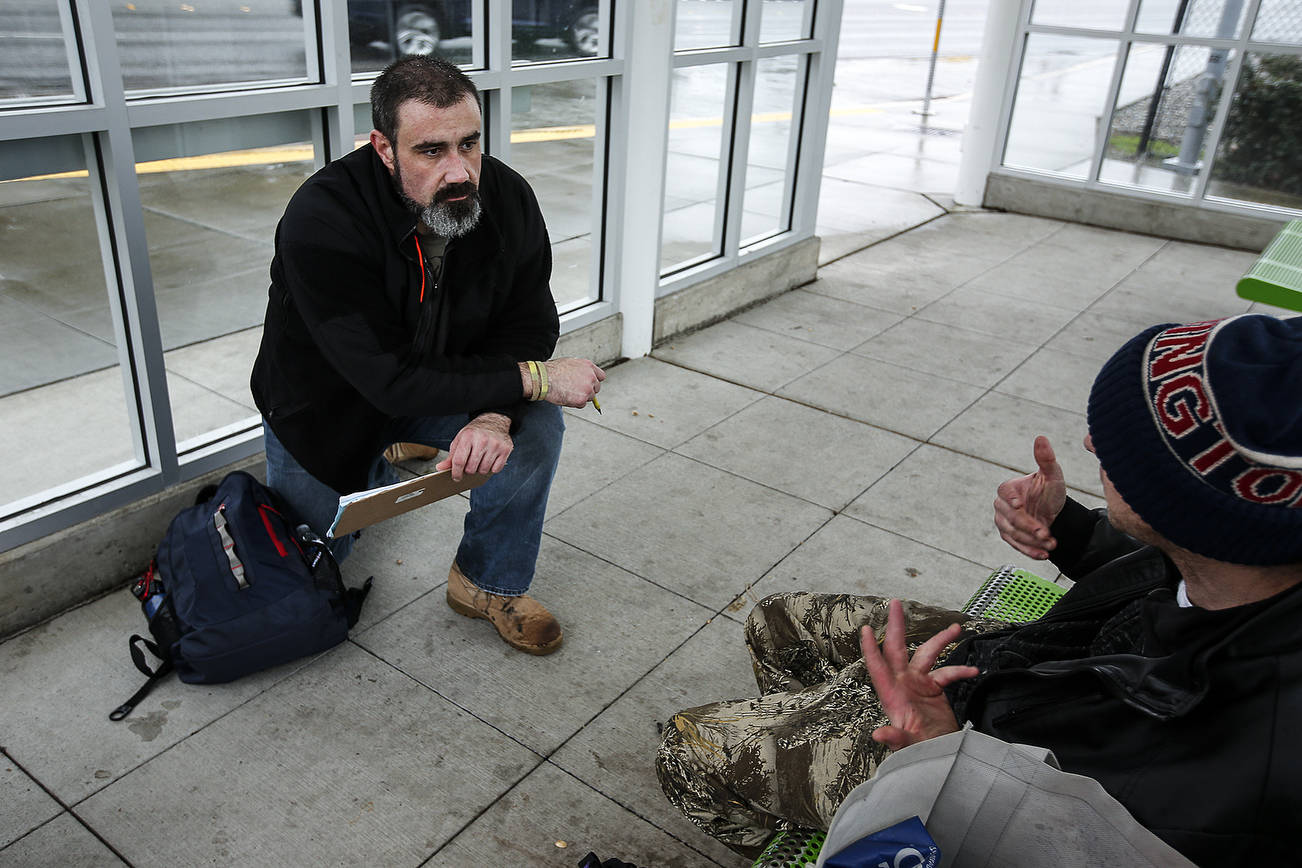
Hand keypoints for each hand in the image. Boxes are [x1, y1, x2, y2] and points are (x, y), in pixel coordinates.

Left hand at [435, 413, 511, 480]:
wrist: (494, 421)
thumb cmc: (475, 432)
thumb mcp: (460, 440)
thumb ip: (451, 456)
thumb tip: (440, 468)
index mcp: (468, 436)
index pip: (459, 461)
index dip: (455, 473)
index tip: (456, 477)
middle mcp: (482, 440)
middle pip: (471, 468)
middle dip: (468, 470)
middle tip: (470, 464)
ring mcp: (495, 445)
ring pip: (483, 470)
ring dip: (480, 469)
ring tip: (480, 460)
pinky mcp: (505, 449)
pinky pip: (495, 470)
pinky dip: (491, 469)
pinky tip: (490, 460)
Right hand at [542, 358, 605, 407]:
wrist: (544, 379)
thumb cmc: (552, 370)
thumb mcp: (570, 363)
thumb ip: (581, 370)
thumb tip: (584, 377)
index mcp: (588, 366)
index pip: (601, 376)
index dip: (594, 381)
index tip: (590, 384)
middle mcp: (591, 376)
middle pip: (596, 388)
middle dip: (588, 390)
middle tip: (575, 390)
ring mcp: (587, 388)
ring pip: (590, 397)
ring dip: (581, 397)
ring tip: (567, 392)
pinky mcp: (582, 399)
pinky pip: (582, 405)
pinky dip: (575, 403)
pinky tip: (566, 397)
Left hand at [860, 599, 978, 750]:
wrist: (942, 757)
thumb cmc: (921, 752)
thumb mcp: (909, 746)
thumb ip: (895, 738)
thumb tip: (878, 734)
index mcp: (892, 695)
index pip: (878, 667)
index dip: (871, 649)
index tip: (865, 629)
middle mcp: (903, 684)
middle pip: (898, 649)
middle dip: (897, 626)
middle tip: (896, 603)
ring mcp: (918, 685)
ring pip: (927, 654)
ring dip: (940, 641)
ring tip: (956, 628)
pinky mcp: (934, 689)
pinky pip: (947, 673)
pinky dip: (960, 671)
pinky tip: (974, 672)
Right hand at [993, 435, 1066, 559]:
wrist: (1053, 513)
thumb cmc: (1050, 491)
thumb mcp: (1052, 475)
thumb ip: (1045, 459)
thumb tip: (1041, 438)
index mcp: (1008, 488)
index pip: (1004, 493)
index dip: (1011, 499)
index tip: (1020, 506)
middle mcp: (1002, 506)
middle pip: (1010, 518)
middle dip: (1029, 526)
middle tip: (1046, 533)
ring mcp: (1004, 522)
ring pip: (1013, 534)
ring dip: (1032, 541)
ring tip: (1051, 544)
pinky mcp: (1009, 537)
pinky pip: (1016, 545)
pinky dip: (1029, 551)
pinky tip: (1044, 554)